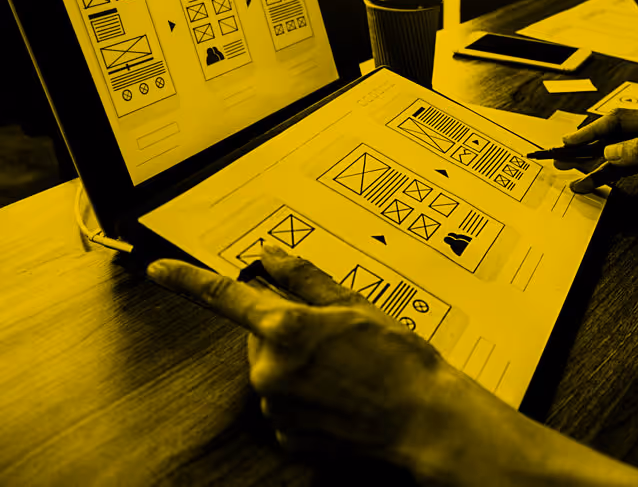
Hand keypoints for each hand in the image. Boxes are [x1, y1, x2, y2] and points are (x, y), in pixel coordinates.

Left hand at [147, 246, 637, 486]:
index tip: (158, 270)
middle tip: (337, 336)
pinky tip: (342, 396)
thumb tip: (272, 255)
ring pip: (273, 373)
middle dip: (288, 330)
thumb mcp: (357, 306)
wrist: (426, 419)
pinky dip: (306, 398)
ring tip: (349, 370)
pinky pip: (285, 406)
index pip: (224, 297)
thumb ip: (306, 278)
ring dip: (300, 366)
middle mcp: (270, 370)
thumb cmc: (400, 360)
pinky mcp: (287, 437)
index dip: (187, 279)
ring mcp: (276, 408)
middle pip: (260, 336)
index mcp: (286, 329)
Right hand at [559, 110, 637, 201]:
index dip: (591, 131)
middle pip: (614, 132)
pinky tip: (595, 182)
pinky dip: (610, 172)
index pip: (619, 120)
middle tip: (561, 157)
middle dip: (586, 146)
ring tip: (573, 176)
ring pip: (618, 150)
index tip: (570, 144)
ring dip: (595, 163)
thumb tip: (610, 149)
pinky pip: (628, 162)